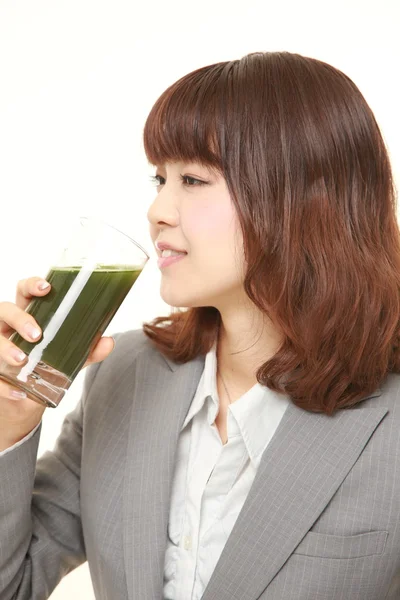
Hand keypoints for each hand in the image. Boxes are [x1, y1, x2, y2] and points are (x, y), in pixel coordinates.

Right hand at [0, 276, 114, 449]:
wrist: (26, 400)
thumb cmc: (44, 367)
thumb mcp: (68, 358)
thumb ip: (87, 351)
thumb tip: (108, 342)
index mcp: (26, 317)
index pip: (23, 292)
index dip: (31, 285)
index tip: (46, 288)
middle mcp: (7, 328)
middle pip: (4, 310)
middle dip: (20, 319)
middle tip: (37, 334)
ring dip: (6, 348)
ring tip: (22, 360)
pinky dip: (4, 388)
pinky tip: (19, 393)